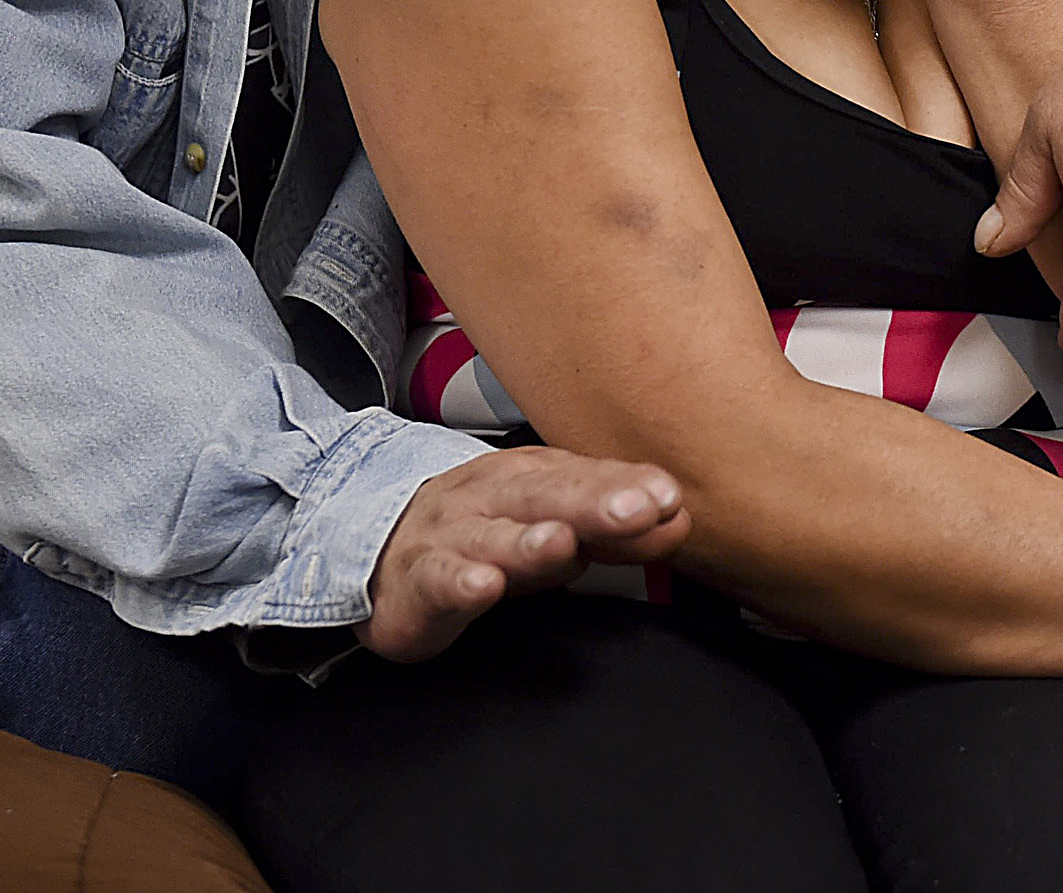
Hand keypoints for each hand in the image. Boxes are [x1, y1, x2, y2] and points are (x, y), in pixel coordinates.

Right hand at [356, 446, 687, 662]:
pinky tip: (483, 585)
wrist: (383, 549)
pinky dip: (460, 582)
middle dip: (593, 501)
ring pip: (493, 536)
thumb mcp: (553, 528)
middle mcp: (492, 497)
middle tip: (639, 508)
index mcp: (531, 477)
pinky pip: (438, 579)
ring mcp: (452, 535)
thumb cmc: (483, 535)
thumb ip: (614, 529)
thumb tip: (679, 519)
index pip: (586, 479)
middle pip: (546, 496)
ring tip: (564, 543)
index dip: (627, 486)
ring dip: (529, 539)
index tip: (669, 498)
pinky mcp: (417, 580)